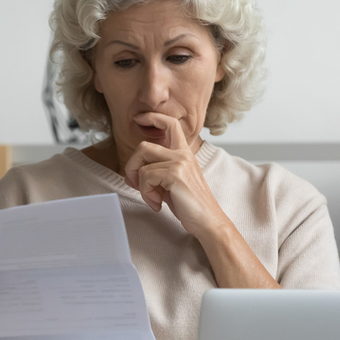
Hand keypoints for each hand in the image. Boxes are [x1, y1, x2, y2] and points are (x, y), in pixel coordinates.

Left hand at [123, 112, 227, 236]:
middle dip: (132, 166)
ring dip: (141, 186)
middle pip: (144, 146)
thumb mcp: (169, 185)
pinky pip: (146, 178)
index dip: (153, 117)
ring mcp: (180, 162)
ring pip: (143, 165)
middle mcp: (182, 154)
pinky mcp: (175, 174)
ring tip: (153, 199)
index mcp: (184, 153)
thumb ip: (153, 175)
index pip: (170, 124)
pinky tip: (158, 204)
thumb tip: (131, 174)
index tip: (140, 118)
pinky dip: (146, 194)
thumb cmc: (190, 205)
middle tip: (135, 184)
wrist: (208, 221)